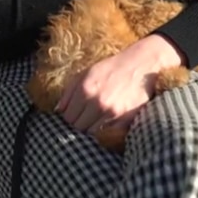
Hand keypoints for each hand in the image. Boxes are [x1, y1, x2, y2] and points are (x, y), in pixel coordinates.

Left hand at [56, 35, 183, 134]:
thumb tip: (58, 111)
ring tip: (95, 118)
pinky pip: (108, 132)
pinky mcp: (125, 119)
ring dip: (91, 127)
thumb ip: (69, 92)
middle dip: (78, 124)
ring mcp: (112, 113)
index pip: (67, 117)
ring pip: (92, 132)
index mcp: (84, 89)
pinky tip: (107, 119)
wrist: (140, 66)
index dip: (68, 117)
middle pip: (78, 127)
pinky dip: (105, 128)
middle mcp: (97, 103)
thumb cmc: (110, 69)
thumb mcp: (85, 74)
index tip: (73, 115)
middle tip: (84, 117)